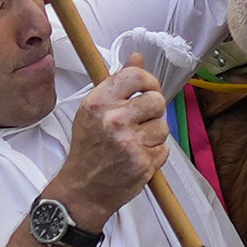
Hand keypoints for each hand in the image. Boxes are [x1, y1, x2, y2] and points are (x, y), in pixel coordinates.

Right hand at [42, 67, 164, 223]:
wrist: (82, 189)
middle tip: (141, 122)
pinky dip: (154, 154)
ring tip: (136, 143)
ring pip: (163, 126)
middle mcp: (113, 119)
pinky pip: (163, 149)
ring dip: (154, 135)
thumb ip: (118, 82)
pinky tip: (137, 157)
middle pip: (157, 100)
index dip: (149, 81)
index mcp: (98, 102)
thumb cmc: (88, 149)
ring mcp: (129, 142)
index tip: (148, 90)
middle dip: (154, 112)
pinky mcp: (142, 162)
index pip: (136, 75)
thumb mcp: (94, 110)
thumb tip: (137, 56)